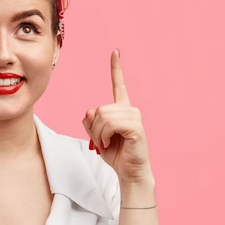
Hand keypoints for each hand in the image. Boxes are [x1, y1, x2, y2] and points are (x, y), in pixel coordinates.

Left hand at [82, 49, 152, 183]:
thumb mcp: (97, 137)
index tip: (115, 51)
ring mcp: (135, 117)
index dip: (116, 68)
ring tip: (105, 144)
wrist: (130, 173)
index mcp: (122, 109)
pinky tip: (110, 143)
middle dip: (94, 128)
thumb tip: (89, 111)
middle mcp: (130, 110)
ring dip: (98, 134)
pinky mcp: (136, 127)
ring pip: (103, 116)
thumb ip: (91, 123)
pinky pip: (110, 124)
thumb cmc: (116, 155)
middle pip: (100, 109)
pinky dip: (104, 135)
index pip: (118, 85)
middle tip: (100, 142)